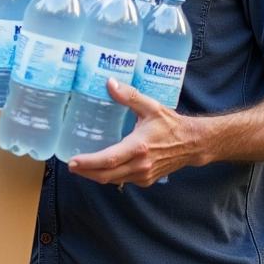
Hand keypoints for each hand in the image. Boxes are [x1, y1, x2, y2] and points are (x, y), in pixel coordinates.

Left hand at [66, 79, 200, 186]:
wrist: (192, 144)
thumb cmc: (170, 124)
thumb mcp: (150, 106)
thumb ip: (129, 95)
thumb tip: (109, 83)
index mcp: (139, 147)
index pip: (109, 159)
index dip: (89, 162)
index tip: (73, 162)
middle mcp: (140, 165)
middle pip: (106, 175)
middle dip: (86, 172)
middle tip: (70, 165)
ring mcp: (143, 175)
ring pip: (114, 180)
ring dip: (96, 175)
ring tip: (81, 166)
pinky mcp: (146, 180)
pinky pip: (122, 180)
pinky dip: (109, 175)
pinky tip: (101, 167)